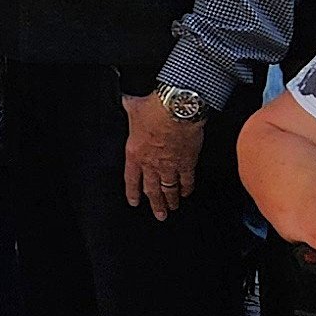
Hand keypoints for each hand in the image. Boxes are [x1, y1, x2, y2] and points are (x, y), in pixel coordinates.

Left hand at [120, 91, 205, 218]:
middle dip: (155, 204)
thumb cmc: (154, 105)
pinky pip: (187, 179)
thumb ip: (130, 106)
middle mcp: (151, 163)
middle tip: (158, 215)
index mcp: (135, 153)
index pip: (131, 179)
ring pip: (170, 188)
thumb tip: (128, 100)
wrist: (178, 107)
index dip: (133, 192)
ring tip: (172, 209)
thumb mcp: (133, 106)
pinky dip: (187, 188)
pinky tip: (187, 193)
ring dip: (171, 200)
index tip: (135, 202)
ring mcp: (170, 165)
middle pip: (152, 189)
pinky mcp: (187, 162)